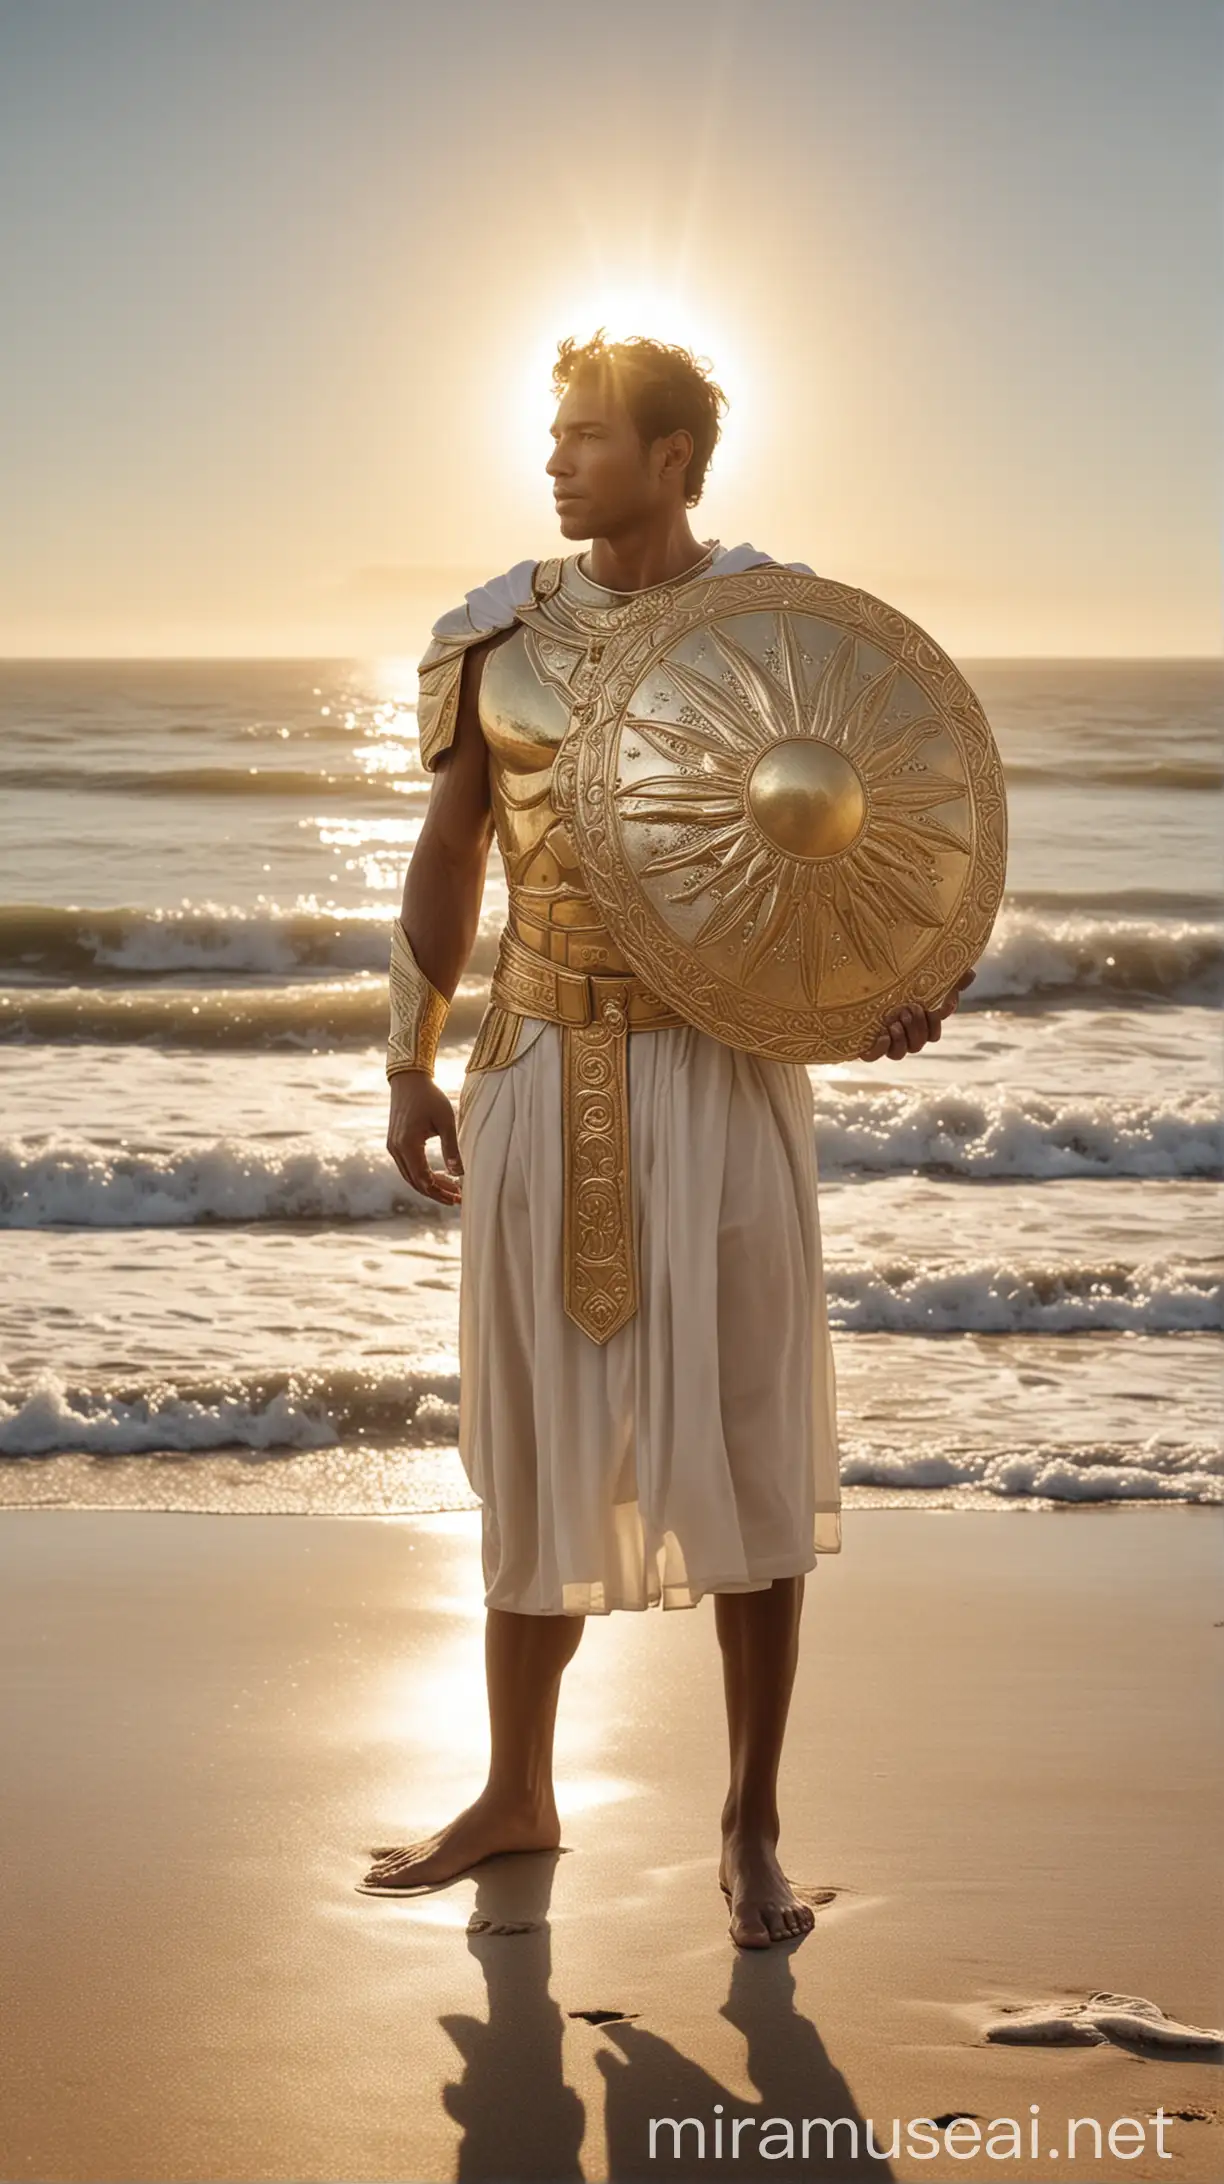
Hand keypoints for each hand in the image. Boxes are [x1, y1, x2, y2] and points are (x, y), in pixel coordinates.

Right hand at [386, 1071, 463, 1205]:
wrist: (409, 1079)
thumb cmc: (430, 1097)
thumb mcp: (446, 1121)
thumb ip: (452, 1148)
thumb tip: (460, 1174)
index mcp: (407, 1145)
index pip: (423, 1179)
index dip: (440, 1192)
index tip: (457, 1198)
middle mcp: (396, 1149)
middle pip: (415, 1182)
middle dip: (436, 1192)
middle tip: (456, 1199)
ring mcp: (392, 1147)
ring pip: (410, 1176)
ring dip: (429, 1185)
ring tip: (450, 1189)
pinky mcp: (394, 1143)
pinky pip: (407, 1167)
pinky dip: (421, 1175)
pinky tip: (437, 1175)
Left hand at [858, 969, 975, 1062]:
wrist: (860, 983)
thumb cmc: (898, 983)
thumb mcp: (924, 977)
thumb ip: (949, 978)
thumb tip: (972, 974)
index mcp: (917, 1024)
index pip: (934, 1035)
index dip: (934, 1026)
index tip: (932, 1008)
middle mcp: (903, 1035)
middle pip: (919, 1045)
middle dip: (917, 1028)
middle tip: (910, 1009)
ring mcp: (884, 1040)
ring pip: (900, 1054)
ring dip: (902, 1040)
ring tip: (895, 1021)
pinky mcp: (866, 1042)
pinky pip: (875, 1056)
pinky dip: (880, 1049)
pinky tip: (883, 1035)